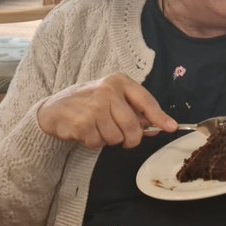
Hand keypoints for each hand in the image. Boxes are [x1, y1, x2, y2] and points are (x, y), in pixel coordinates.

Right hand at [36, 74, 175, 148]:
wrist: (54, 108)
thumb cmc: (88, 103)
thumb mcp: (112, 99)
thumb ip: (134, 111)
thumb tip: (157, 127)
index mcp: (119, 81)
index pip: (146, 101)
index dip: (160, 117)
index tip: (171, 127)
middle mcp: (107, 91)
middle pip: (132, 127)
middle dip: (131, 139)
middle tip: (124, 139)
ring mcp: (93, 106)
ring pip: (116, 138)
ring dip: (109, 140)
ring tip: (98, 128)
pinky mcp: (81, 122)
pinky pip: (98, 143)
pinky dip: (94, 142)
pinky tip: (86, 131)